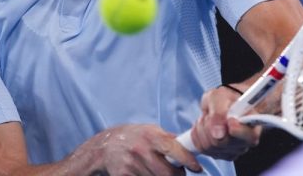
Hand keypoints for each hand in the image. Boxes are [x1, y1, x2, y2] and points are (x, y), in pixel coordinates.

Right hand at [80, 124, 202, 174]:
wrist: (105, 147)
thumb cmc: (133, 137)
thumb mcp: (150, 131)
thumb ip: (169, 139)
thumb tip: (190, 145)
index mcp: (151, 136)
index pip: (174, 149)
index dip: (188, 160)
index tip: (197, 168)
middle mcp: (141, 149)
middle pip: (168, 173)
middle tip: (179, 174)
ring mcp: (131, 164)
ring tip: (162, 172)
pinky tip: (148, 174)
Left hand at [189, 86, 260, 160]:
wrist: (224, 104)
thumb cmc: (226, 99)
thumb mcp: (220, 96)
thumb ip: (219, 112)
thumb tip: (218, 134)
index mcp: (252, 127)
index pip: (249, 137)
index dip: (237, 130)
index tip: (230, 120)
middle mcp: (244, 143)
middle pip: (221, 143)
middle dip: (210, 124)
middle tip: (213, 113)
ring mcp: (231, 151)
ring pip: (208, 146)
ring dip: (203, 128)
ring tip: (209, 117)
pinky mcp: (217, 154)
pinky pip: (201, 148)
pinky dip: (198, 134)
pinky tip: (204, 125)